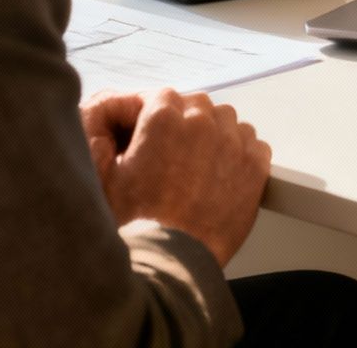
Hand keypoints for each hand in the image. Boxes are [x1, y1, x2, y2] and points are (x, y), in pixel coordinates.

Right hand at [90, 88, 272, 265]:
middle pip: (198, 105)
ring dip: (215, 135)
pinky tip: (224, 174)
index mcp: (163, 118)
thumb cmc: (137, 225)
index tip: (156, 137)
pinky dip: (241, 154)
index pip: (164, 96)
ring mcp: (233, 143)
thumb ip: (102, 139)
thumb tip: (106, 121)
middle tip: (174, 154)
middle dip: (186, 123)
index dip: (157, 117)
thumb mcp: (103, 177)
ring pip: (228, 121)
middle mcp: (202, 123)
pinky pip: (254, 144)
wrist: (172, 260)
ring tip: (199, 165)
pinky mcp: (255, 166)